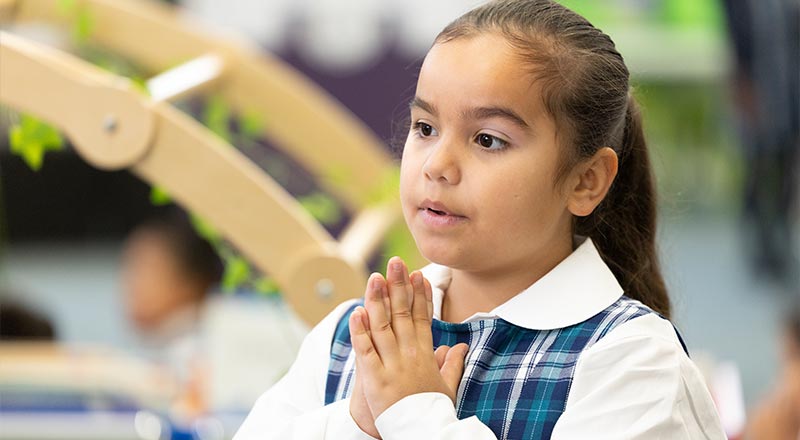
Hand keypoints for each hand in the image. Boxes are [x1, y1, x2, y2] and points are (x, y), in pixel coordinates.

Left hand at [349, 257, 468, 418]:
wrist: (423, 435)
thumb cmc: (433, 413)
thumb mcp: (447, 386)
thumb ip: (453, 364)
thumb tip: (463, 347)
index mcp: (426, 354)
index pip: (422, 317)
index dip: (418, 294)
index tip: (417, 274)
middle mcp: (409, 355)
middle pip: (402, 314)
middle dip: (398, 286)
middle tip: (394, 262)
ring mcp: (391, 366)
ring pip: (382, 326)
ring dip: (377, 300)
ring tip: (374, 277)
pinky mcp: (375, 379)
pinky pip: (365, 351)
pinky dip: (359, 331)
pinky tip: (356, 312)